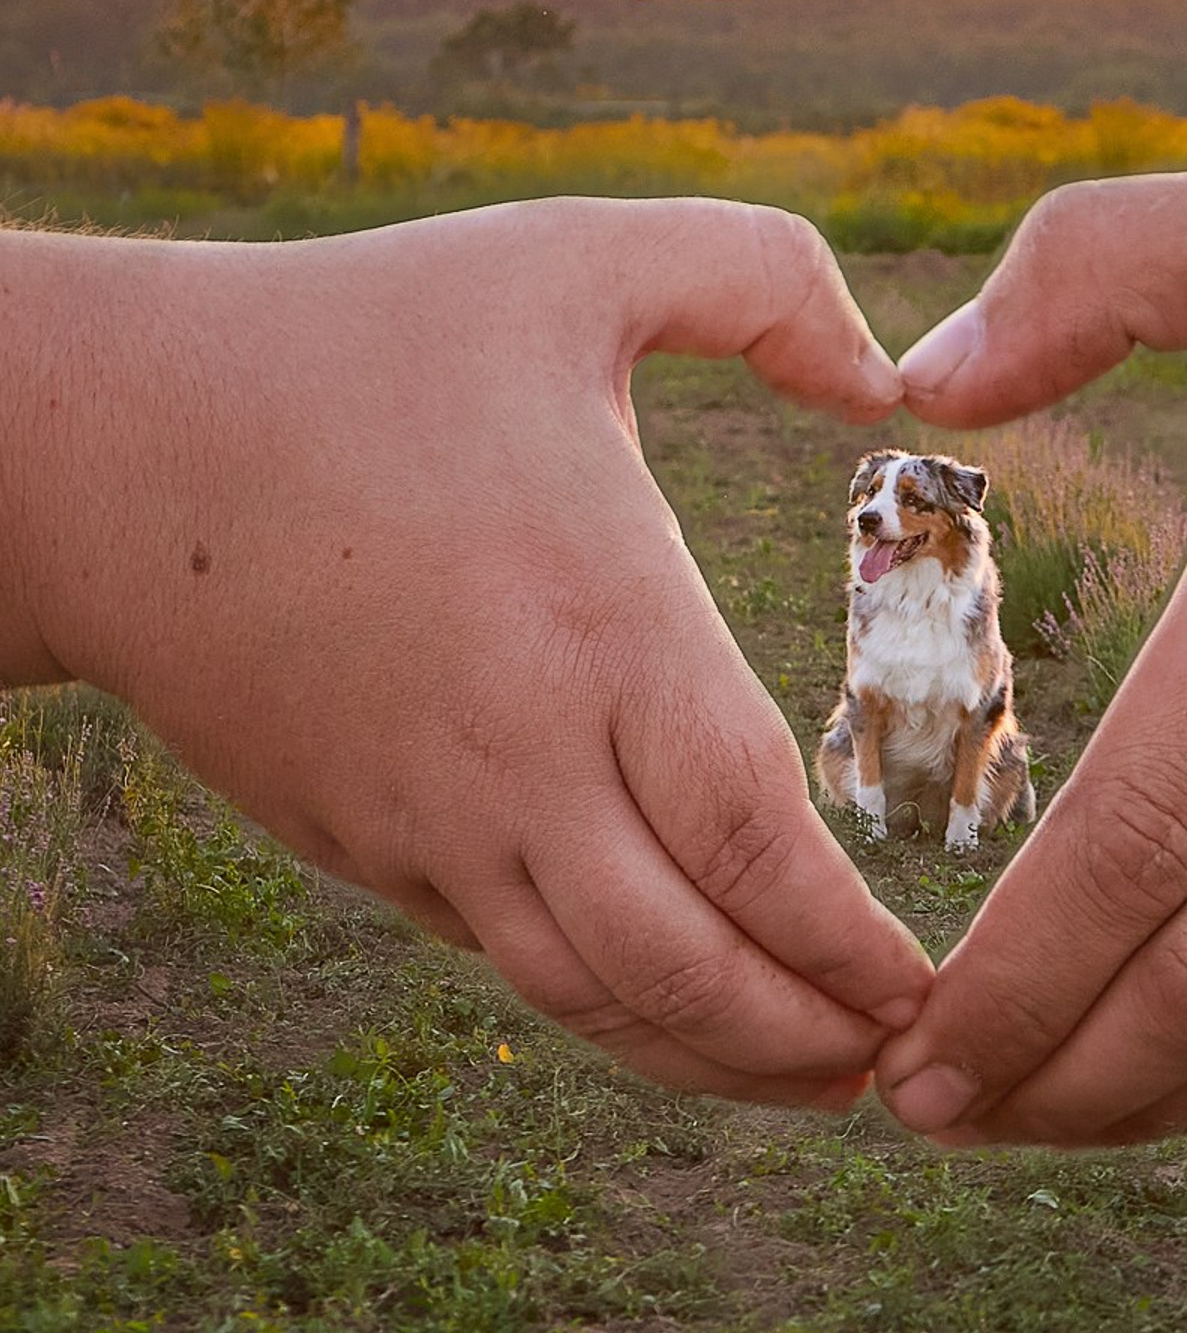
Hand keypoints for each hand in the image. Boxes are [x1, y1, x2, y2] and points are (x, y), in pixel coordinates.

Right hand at [5, 199, 931, 1105]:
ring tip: (813, 1077)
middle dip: (805, 1037)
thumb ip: (763, 280)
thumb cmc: (361, 337)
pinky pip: (503, 955)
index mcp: (597, 619)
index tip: (923, 985)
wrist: (116, 442)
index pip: (751, 837)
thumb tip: (890, 387)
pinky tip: (667, 1001)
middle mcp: (518, 750)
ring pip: (590, 994)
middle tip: (902, 1062)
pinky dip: (605, 1007)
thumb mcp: (578, 255)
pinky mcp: (363, 838)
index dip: (847, 939)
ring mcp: (429, 815)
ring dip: (714, 1057)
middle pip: (684, 964)